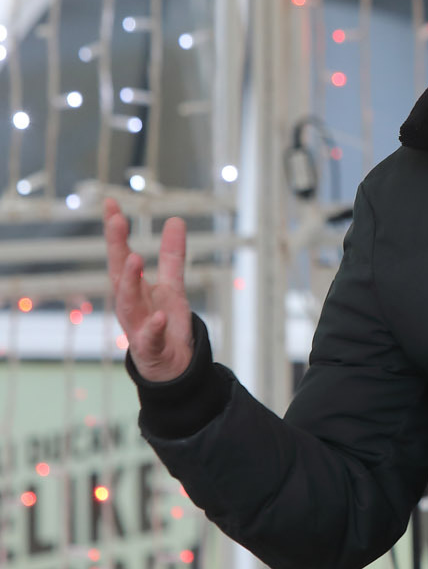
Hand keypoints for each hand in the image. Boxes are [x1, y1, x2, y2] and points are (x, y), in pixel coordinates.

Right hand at [104, 197, 194, 381]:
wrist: (170, 366)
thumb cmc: (163, 323)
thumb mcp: (172, 285)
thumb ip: (172, 256)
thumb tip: (176, 220)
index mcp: (133, 288)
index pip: (121, 255)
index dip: (115, 230)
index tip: (111, 203)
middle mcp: (129, 305)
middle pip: (119, 274)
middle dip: (116, 248)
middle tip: (116, 220)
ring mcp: (136, 327)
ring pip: (128, 303)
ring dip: (129, 282)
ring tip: (134, 258)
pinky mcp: (149, 349)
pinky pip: (149, 337)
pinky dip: (153, 328)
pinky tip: (159, 317)